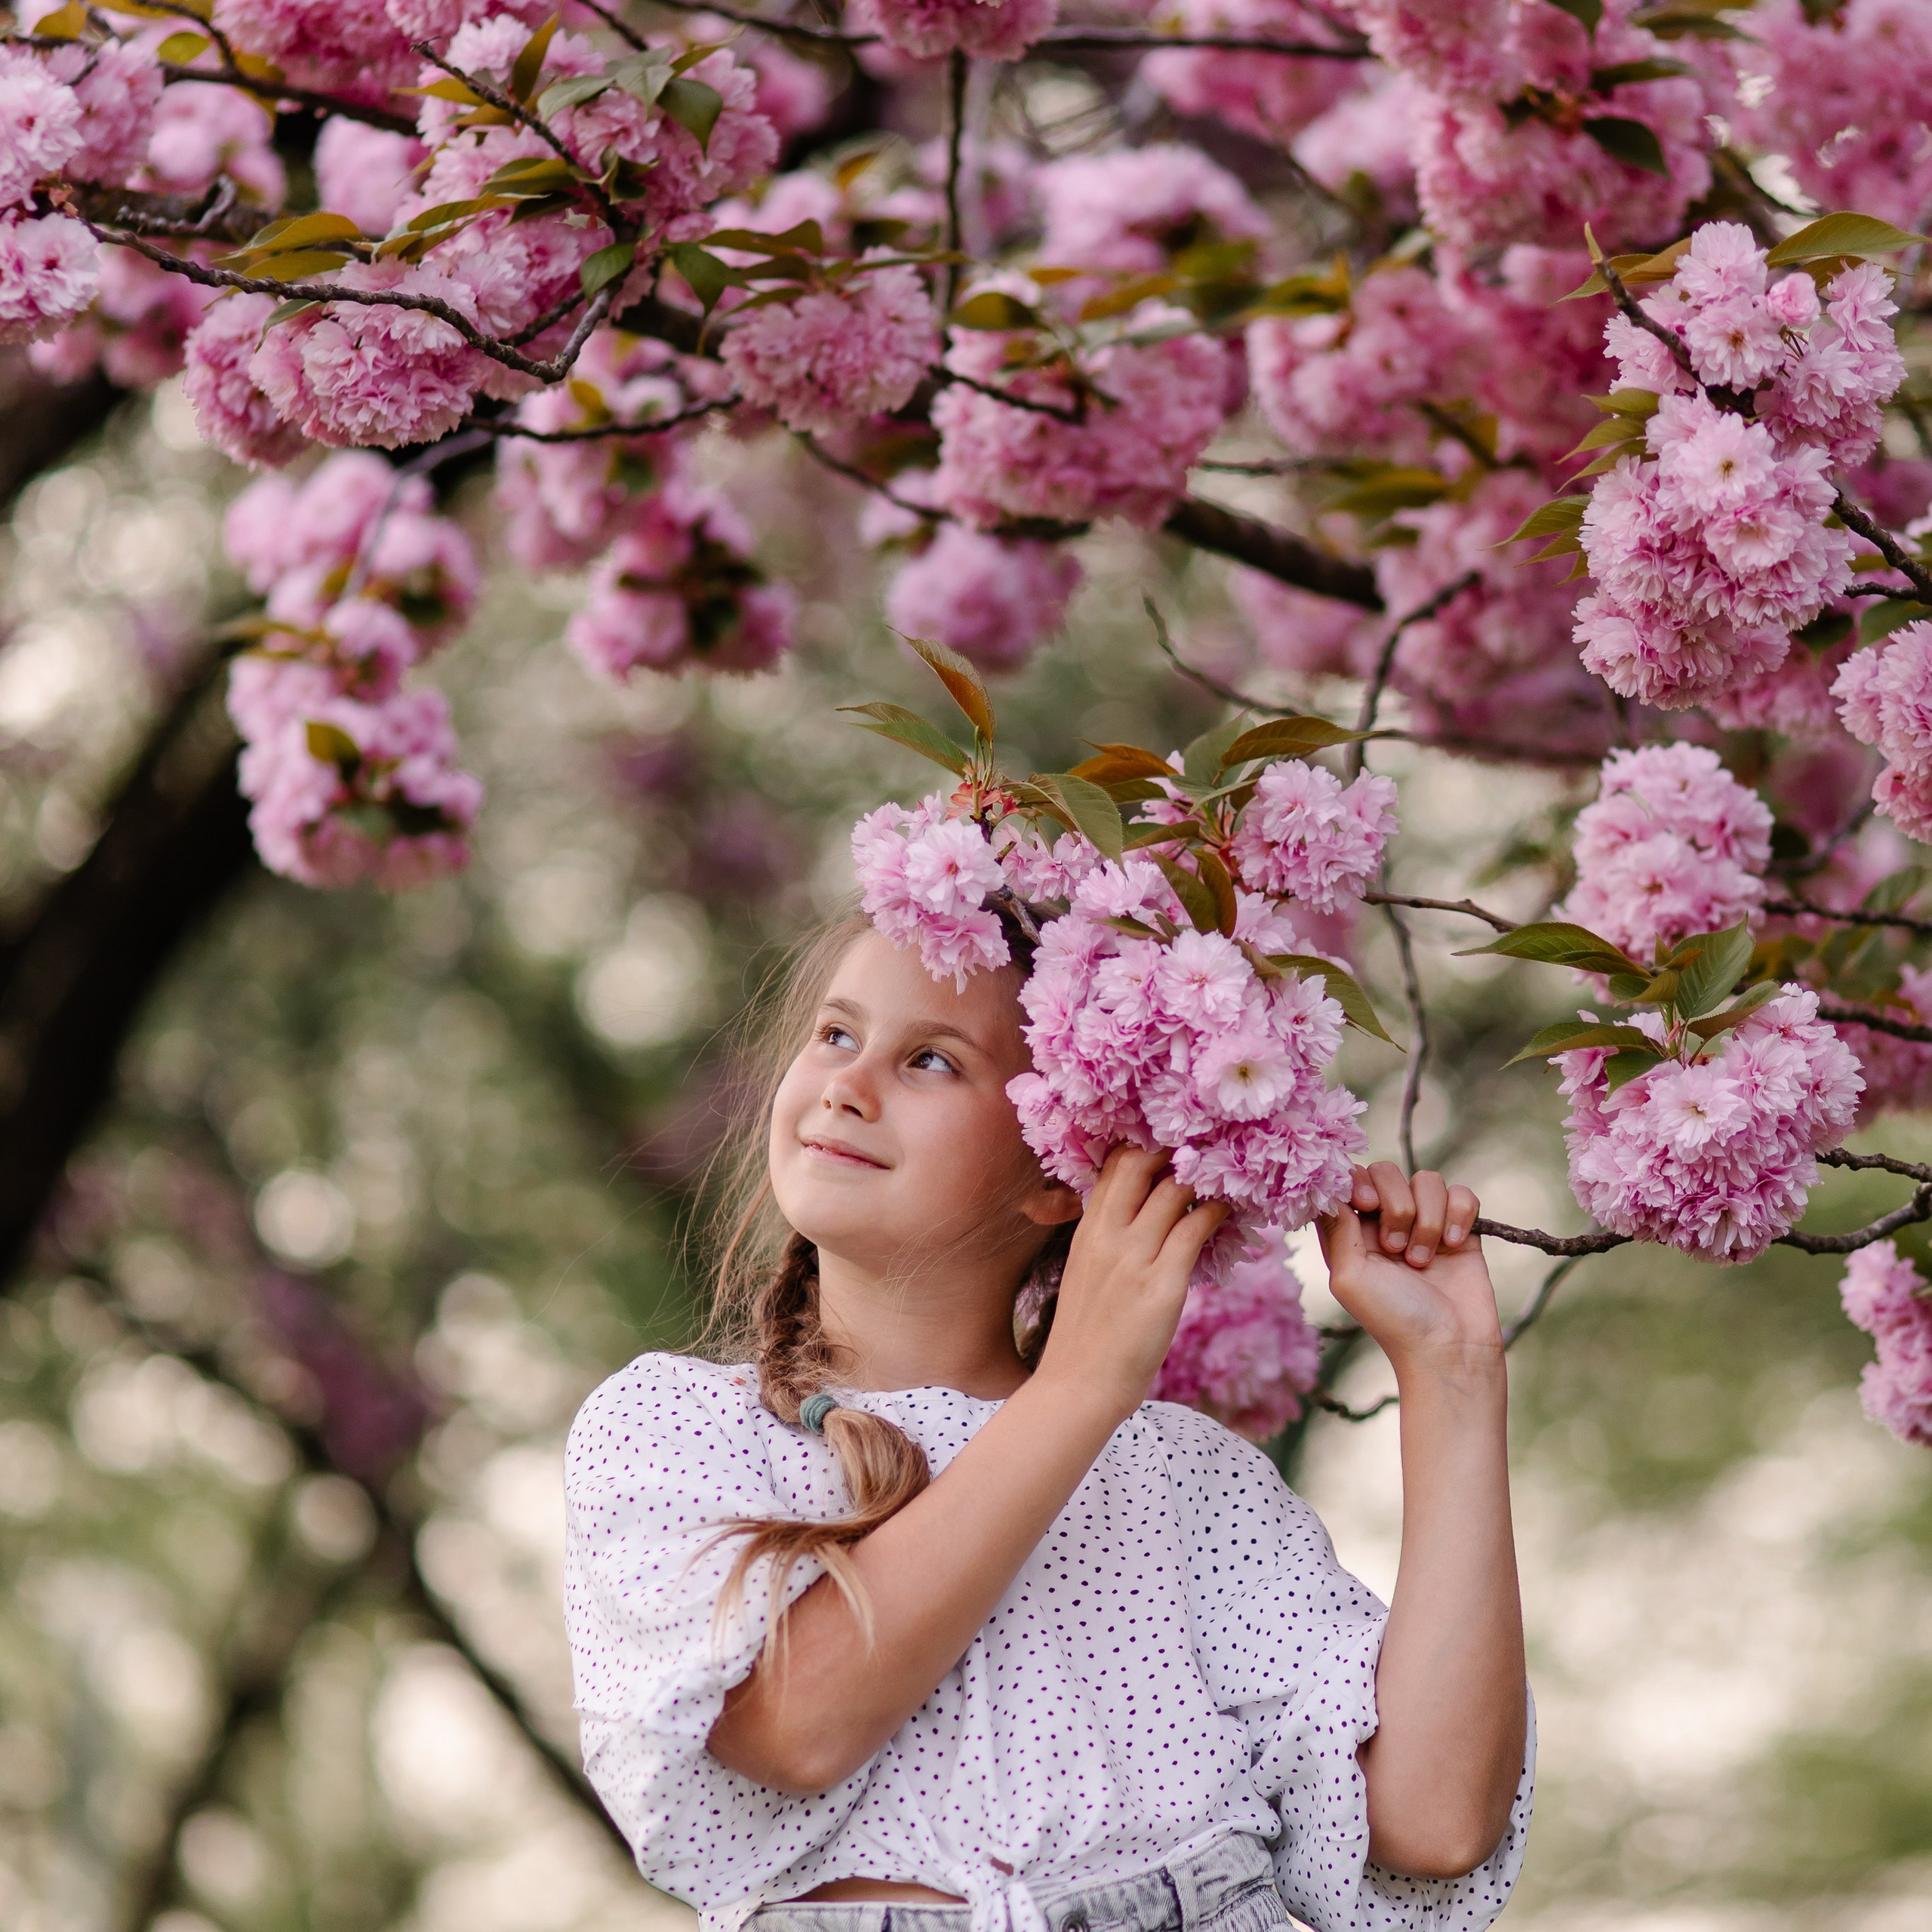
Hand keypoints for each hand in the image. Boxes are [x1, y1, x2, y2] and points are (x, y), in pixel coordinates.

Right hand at [1035, 1145, 1228, 1425]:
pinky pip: (1196, 1229)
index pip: (1113, 1165)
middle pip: (1141, 1163)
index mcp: (1088, 1231)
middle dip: (1175, 1148)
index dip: (1144, 1145)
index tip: (1173, 1142)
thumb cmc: (1085, 1337)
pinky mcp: (1162, 1285)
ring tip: (1227, 1176)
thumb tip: (1141, 1217)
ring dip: (1204, 1178)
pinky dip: (1217, 1212)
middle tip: (1206, 1149)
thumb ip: (1107, 1239)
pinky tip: (1231, 1210)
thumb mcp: (1085, 1273)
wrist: (1078, 1386)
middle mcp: (1108, 1235)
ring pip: (1174, 1190)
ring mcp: (1134, 1258)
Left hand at [1317, 1163, 1500, 1375]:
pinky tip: (1454, 1247)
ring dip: (1427, 1219)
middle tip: (1395, 1248)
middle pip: (1386, 1171)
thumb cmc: (1393, 1319)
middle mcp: (1386, 1222)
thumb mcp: (1349, 1277)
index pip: (1348, 1179)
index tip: (1365, 1205)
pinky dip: (1458, 1216)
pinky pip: (1461, 1194)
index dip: (1355, 1182)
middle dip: (1394, 1204)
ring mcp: (1426, 1223)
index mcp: (1353, 1231)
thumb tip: (1330, 1187)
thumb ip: (1336, 1228)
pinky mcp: (1461, 1229)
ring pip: (1426, 1180)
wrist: (1450, 1348)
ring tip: (1422, 1262)